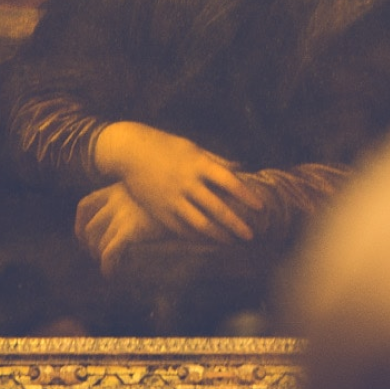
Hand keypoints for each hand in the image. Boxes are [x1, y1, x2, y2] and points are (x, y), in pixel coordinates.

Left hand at [75, 183, 170, 276]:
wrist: (196, 199)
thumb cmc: (179, 199)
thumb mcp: (153, 193)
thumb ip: (138, 202)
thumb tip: (128, 222)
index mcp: (119, 188)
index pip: (86, 204)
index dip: (79, 224)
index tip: (83, 237)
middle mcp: (117, 199)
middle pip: (89, 226)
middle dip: (89, 245)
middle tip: (97, 256)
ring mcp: (123, 214)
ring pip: (98, 242)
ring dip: (100, 258)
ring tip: (109, 267)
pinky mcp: (131, 229)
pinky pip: (110, 253)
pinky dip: (107, 266)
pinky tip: (111, 274)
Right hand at [91, 121, 262, 243]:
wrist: (129, 152)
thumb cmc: (165, 146)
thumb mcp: (193, 148)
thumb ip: (217, 160)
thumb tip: (241, 169)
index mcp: (198, 164)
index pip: (229, 182)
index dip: (247, 196)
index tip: (260, 207)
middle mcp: (187, 183)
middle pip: (218, 209)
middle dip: (237, 224)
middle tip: (251, 235)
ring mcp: (172, 199)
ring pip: (200, 223)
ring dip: (219, 235)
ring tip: (232, 241)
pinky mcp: (160, 210)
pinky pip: (182, 229)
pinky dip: (197, 237)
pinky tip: (209, 241)